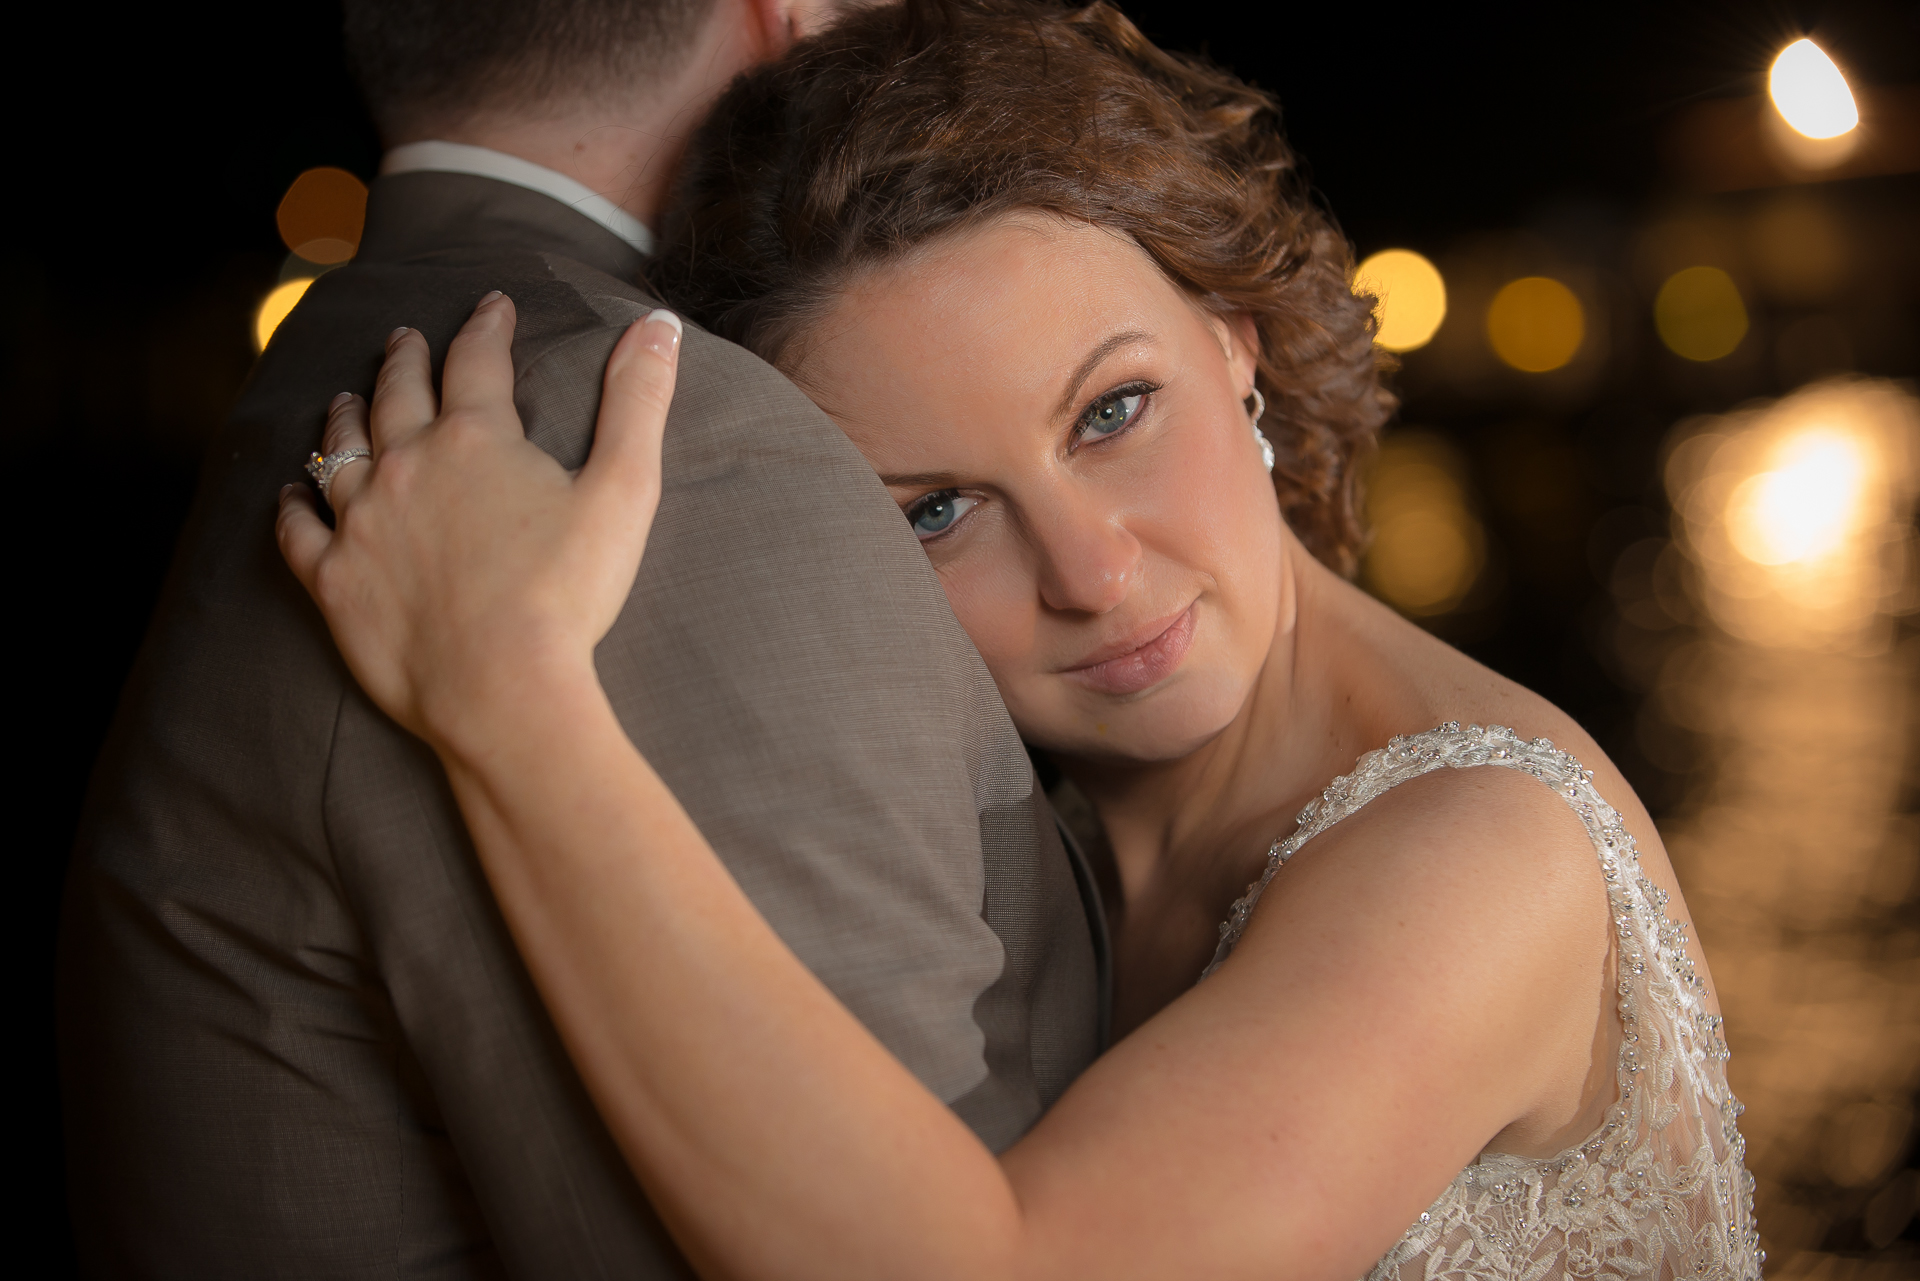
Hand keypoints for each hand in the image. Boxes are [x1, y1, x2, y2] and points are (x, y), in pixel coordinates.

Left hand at [277, 292, 683, 755]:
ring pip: (339, 448)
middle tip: (405, 338)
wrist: (500, 687)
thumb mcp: (624, 490)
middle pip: (397, 393)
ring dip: (346, 415)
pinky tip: (291, 494)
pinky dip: (292, 505)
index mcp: (475, 438)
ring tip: (347, 397)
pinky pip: (297, 529)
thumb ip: (638, 401)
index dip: (487, 327)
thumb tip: (660, 323)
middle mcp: (405, 465)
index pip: (477, 361)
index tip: (492, 306)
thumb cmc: (568, 594)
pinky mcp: (332, 578)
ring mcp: (360, 521)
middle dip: (405, 358)